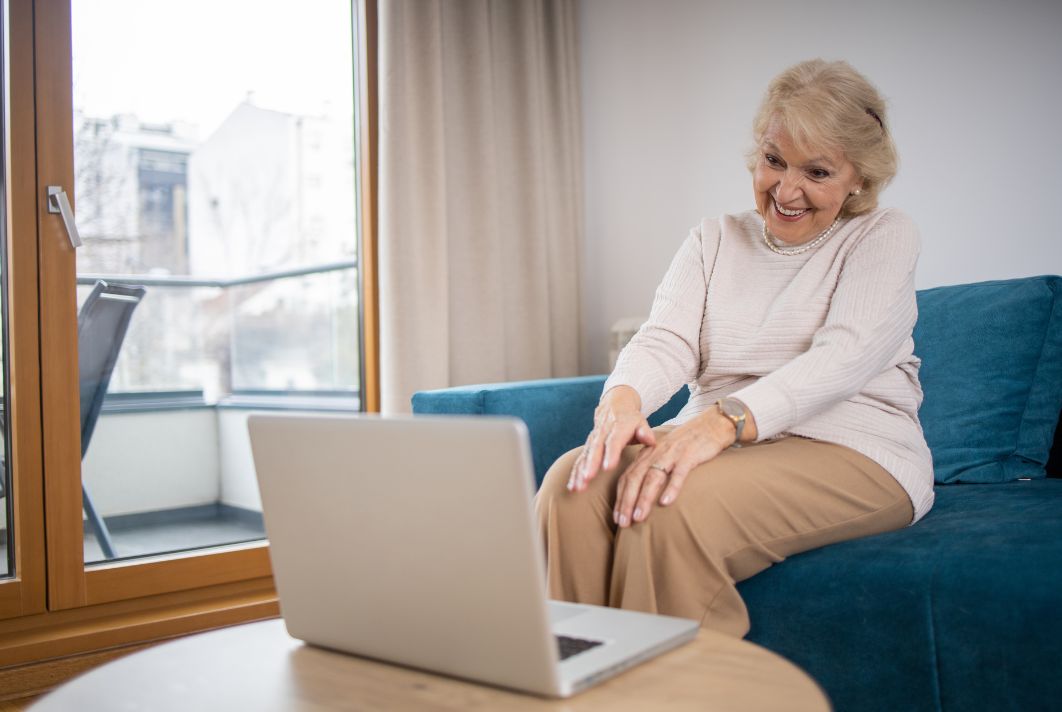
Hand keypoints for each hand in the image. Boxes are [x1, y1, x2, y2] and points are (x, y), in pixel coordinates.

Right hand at [568, 386, 655, 491]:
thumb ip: (645, 432)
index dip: (610, 453)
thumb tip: (650, 440)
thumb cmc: (631, 419)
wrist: (614, 405)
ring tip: (578, 487)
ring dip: (580, 472)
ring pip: (585, 456)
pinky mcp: (588, 446)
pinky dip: (575, 474)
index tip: (608, 467)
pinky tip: (572, 487)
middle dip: (591, 465)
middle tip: (587, 478)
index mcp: (618, 427)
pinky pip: (580, 460)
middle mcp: (602, 433)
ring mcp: (593, 440)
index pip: (614, 441)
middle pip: (595, 449)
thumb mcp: (640, 421)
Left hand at [612, 410, 736, 526]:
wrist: (711, 425)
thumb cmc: (686, 445)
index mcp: (647, 454)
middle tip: (623, 523)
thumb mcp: (664, 455)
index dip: (620, 498)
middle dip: (626, 502)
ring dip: (644, 499)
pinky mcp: (689, 456)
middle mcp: (655, 453)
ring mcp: (672, 454)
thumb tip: (639, 495)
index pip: (627, 477)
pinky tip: (666, 503)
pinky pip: (678, 473)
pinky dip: (671, 488)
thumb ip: (652, 469)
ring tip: (638, 517)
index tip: (616, 518)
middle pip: (635, 478)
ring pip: (653, 477)